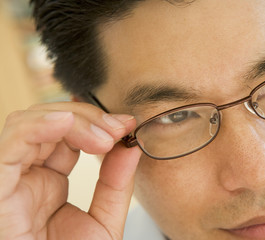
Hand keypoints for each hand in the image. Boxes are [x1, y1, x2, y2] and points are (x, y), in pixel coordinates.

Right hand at [0, 102, 141, 239]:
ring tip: (104, 138)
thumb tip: (131, 146)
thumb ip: (115, 184)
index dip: (96, 123)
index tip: (126, 125)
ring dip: (70, 121)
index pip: (67, 136)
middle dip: (88, 119)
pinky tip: (66, 123)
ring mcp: (9, 182)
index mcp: (48, 184)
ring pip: (28, 125)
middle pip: (49, 123)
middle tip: (117, 130)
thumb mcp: (103, 222)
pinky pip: (9, 148)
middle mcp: (26, 178)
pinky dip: (37, 128)